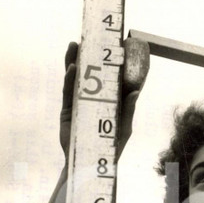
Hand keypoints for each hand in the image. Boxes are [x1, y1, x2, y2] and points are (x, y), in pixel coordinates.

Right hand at [59, 39, 147, 159]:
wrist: (89, 164)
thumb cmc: (111, 147)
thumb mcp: (124, 129)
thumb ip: (128, 110)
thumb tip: (135, 92)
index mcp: (109, 100)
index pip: (110, 78)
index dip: (110, 63)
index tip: (113, 45)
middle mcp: (94, 98)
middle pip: (91, 74)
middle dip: (89, 56)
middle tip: (89, 38)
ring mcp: (79, 103)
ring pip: (77, 78)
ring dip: (75, 61)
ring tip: (75, 45)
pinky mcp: (68, 110)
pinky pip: (68, 92)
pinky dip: (69, 80)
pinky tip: (71, 68)